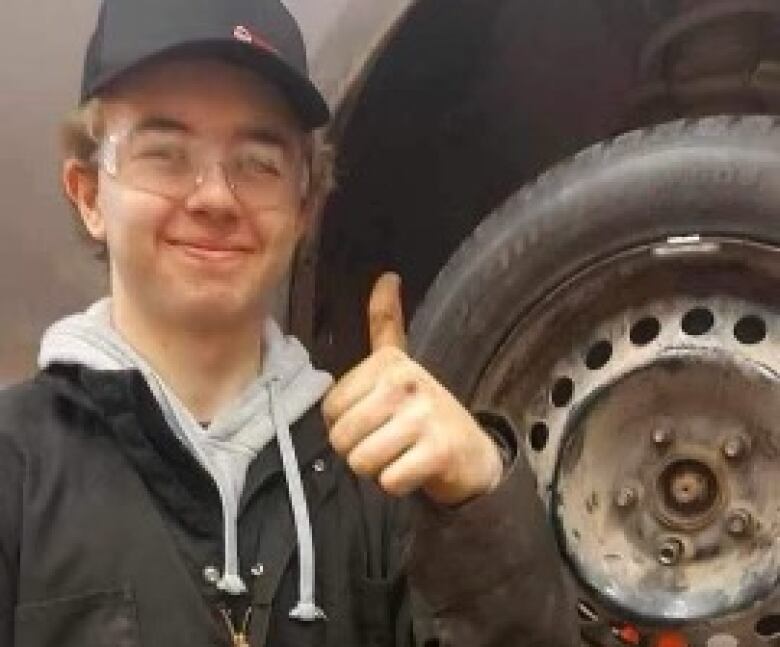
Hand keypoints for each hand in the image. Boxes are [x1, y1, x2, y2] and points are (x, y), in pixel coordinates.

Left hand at [322, 272, 503, 505]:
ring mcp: (424, 416)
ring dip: (377, 469)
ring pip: (361, 461)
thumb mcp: (402, 364)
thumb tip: (387, 276)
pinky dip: (397, 485)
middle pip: (342, 438)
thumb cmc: (426, 410)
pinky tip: (415, 470)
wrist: (474, 452)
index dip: (345, 426)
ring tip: (400, 455)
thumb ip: (386, 323)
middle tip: (388, 443)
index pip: (330, 410)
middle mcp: (405, 382)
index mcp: (389, 362)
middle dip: (359, 451)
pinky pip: (388, 481)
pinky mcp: (438, 451)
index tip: (375, 420)